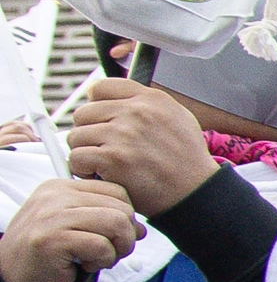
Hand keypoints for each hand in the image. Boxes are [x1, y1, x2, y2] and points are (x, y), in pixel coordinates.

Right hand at [0, 177, 142, 281]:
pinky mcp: (53, 240)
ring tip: (99, 259)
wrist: (11, 280)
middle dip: (126, 236)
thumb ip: (103, 219)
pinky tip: (85, 266)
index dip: (126, 217)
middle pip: (121, 207)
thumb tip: (141, 228)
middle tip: (108, 252)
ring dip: (117, 249)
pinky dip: (103, 261)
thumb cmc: (46, 256)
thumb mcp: (74, 228)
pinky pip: (102, 246)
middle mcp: (54, 197)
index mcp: (60, 188)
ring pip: (116, 223)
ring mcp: (52, 217)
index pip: (116, 190)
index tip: (114, 236)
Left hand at [66, 77, 217, 214]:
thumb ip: (146, 105)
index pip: (99, 88)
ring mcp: (123, 134)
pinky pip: (76, 158)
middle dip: (89, 133)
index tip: (102, 122)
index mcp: (150, 99)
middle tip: (104, 149)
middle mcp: (136, 112)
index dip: (96, 106)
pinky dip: (82, 170)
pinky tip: (99, 175)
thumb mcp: (178, 119)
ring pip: (76, 136)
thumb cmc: (186, 161)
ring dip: (85, 153)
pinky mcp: (112, 158)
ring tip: (104, 165)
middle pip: (83, 114)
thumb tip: (114, 100)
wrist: (197, 193)